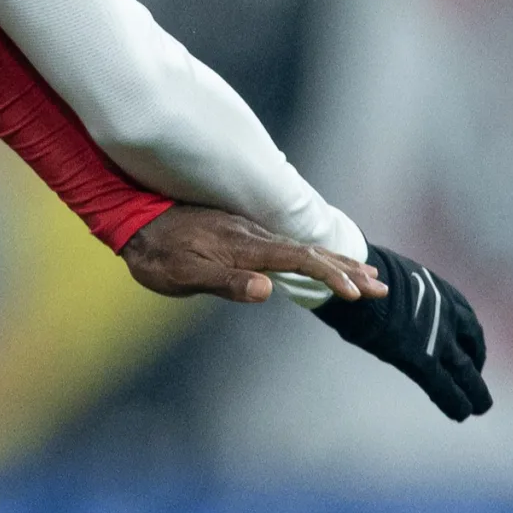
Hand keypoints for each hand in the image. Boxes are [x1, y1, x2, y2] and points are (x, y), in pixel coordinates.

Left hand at [121, 205, 384, 303]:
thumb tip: (266, 290)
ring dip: (334, 261)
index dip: (329, 274)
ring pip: (299, 246)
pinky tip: (319, 259)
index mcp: (244, 245)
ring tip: (366, 274)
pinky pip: (285, 244)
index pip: (297, 260)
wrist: (131, 221)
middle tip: (380, 286)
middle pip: (308, 251)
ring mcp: (246, 232)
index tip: (356, 291)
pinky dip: (311, 254)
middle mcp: (251, 235)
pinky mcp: (239, 233)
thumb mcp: (183, 275)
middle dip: (345, 268)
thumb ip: (224, 282)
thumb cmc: (155, 255)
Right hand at [314, 243, 491, 420]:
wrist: (351, 279)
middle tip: (478, 383)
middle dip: (476, 367)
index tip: (469, 354)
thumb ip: (404, 297)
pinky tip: (461, 413)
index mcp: (442, 294)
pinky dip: (456, 403)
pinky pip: (445, 387)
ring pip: (466, 372)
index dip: (470, 343)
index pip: (466, 324)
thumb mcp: (393, 279)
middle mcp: (448, 316)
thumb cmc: (359, 274)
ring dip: (475, 392)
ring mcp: (437, 337)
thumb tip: (386, 304)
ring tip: (478, 407)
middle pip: (472, 348)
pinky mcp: (421, 358)